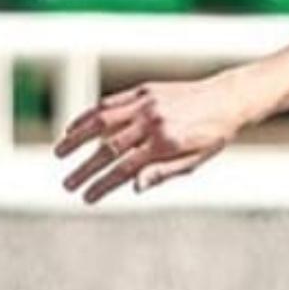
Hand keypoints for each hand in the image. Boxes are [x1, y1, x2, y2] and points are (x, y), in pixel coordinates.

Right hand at [55, 73, 254, 205]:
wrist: (229, 99)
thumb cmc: (214, 135)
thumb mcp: (197, 160)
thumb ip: (164, 172)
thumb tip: (133, 186)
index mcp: (167, 144)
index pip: (126, 169)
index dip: (103, 185)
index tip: (87, 198)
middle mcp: (152, 123)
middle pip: (108, 148)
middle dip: (85, 169)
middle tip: (67, 185)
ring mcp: (145, 104)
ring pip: (100, 121)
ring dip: (76, 137)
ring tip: (59, 152)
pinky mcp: (142, 91)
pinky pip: (108, 103)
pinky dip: (88, 115)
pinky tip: (75, 127)